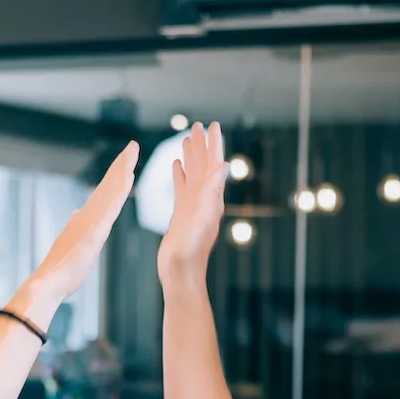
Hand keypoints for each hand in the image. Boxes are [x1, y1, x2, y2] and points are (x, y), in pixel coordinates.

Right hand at [17, 141, 137, 312]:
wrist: (48, 284)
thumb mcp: (74, 245)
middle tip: (132, 146)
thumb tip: (77, 214)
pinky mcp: (93, 231)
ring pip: (110, 190)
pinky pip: (109, 206)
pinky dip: (118, 190)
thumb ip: (76, 228)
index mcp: (86, 221)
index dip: (115, 177)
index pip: (104, 195)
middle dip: (121, 165)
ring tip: (132, 152)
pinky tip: (127, 178)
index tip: (125, 164)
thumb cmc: (61, 272)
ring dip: (121, 169)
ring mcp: (90, 222)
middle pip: (108, 186)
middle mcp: (87, 216)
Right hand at [156, 121, 227, 287]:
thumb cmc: (190, 252)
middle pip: (203, 166)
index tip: (213, 125)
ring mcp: (193, 207)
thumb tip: (224, 165)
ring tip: (186, 139)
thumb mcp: (201, 219)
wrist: (181, 274)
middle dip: (201, 145)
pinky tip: (176, 166)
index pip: (213, 165)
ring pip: (192, 175)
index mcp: (211, 199)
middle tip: (198, 125)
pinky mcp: (181, 214)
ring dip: (191, 157)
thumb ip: (211, 193)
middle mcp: (205, 200)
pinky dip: (180, 175)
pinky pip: (182, 188)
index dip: (213, 144)